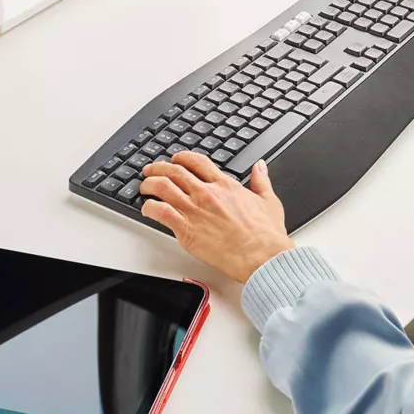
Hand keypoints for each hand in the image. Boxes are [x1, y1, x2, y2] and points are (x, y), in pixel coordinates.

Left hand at [140, 152, 293, 284]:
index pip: (197, 161)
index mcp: (225, 185)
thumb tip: (259, 166)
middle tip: (151, 170)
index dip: (182, 158)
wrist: (261, 255)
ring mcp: (195, 210)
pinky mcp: (187, 230)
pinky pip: (160, 212)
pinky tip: (147, 209)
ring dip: (149, 184)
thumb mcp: (269, 200)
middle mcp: (206, 193)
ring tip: (144, 187)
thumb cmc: (265, 234)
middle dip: (158, 168)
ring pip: (162, 187)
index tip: (176, 160)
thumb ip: (261, 181)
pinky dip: (150, 207)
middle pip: (174, 171)